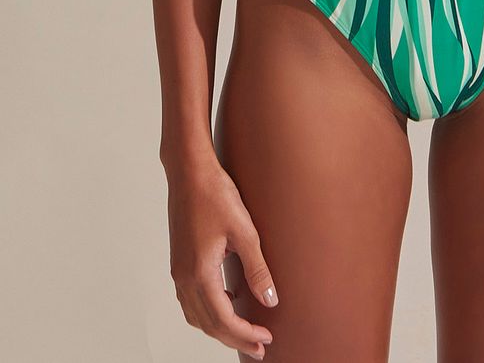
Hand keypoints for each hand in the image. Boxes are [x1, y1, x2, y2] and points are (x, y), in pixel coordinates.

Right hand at [166, 151, 278, 357]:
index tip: (266, 339)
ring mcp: (179, 270)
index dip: (245, 334)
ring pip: (197, 316)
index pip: (223, 320)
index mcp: (200, 274)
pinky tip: (228, 300)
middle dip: (234, 337)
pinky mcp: (179, 261)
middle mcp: (184, 278)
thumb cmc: (215, 194)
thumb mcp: (244, 231)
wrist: (189, 171)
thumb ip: (257, 269)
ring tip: (245, 328)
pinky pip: (191, 300)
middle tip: (260, 345)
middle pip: (208, 325)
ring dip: (220, 327)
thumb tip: (271, 301)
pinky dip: (209, 311)